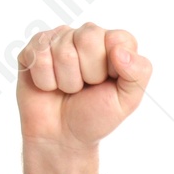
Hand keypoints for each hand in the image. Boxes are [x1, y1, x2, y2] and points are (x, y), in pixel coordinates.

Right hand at [15, 23, 150, 173]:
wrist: (62, 137)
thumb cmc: (94, 117)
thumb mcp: (127, 102)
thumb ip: (138, 73)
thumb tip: (121, 51)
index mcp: (112, 44)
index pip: (118, 38)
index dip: (112, 66)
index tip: (107, 83)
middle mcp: (85, 36)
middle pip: (88, 38)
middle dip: (88, 74)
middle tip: (85, 88)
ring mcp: (58, 39)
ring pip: (63, 51)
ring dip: (66, 81)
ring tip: (67, 89)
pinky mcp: (34, 47)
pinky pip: (40, 56)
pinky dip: (46, 81)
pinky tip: (49, 86)